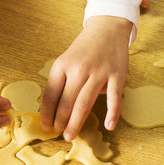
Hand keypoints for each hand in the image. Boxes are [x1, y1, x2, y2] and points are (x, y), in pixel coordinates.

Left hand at [40, 16, 131, 140]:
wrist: (107, 28)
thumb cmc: (83, 49)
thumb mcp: (65, 60)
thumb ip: (60, 81)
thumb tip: (52, 109)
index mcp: (62, 65)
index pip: (50, 95)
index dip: (46, 113)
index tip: (46, 125)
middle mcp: (79, 69)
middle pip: (66, 103)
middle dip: (60, 122)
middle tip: (59, 134)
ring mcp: (99, 73)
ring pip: (84, 104)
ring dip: (76, 123)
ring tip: (70, 135)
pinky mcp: (117, 76)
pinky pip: (114, 99)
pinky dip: (112, 114)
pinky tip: (109, 126)